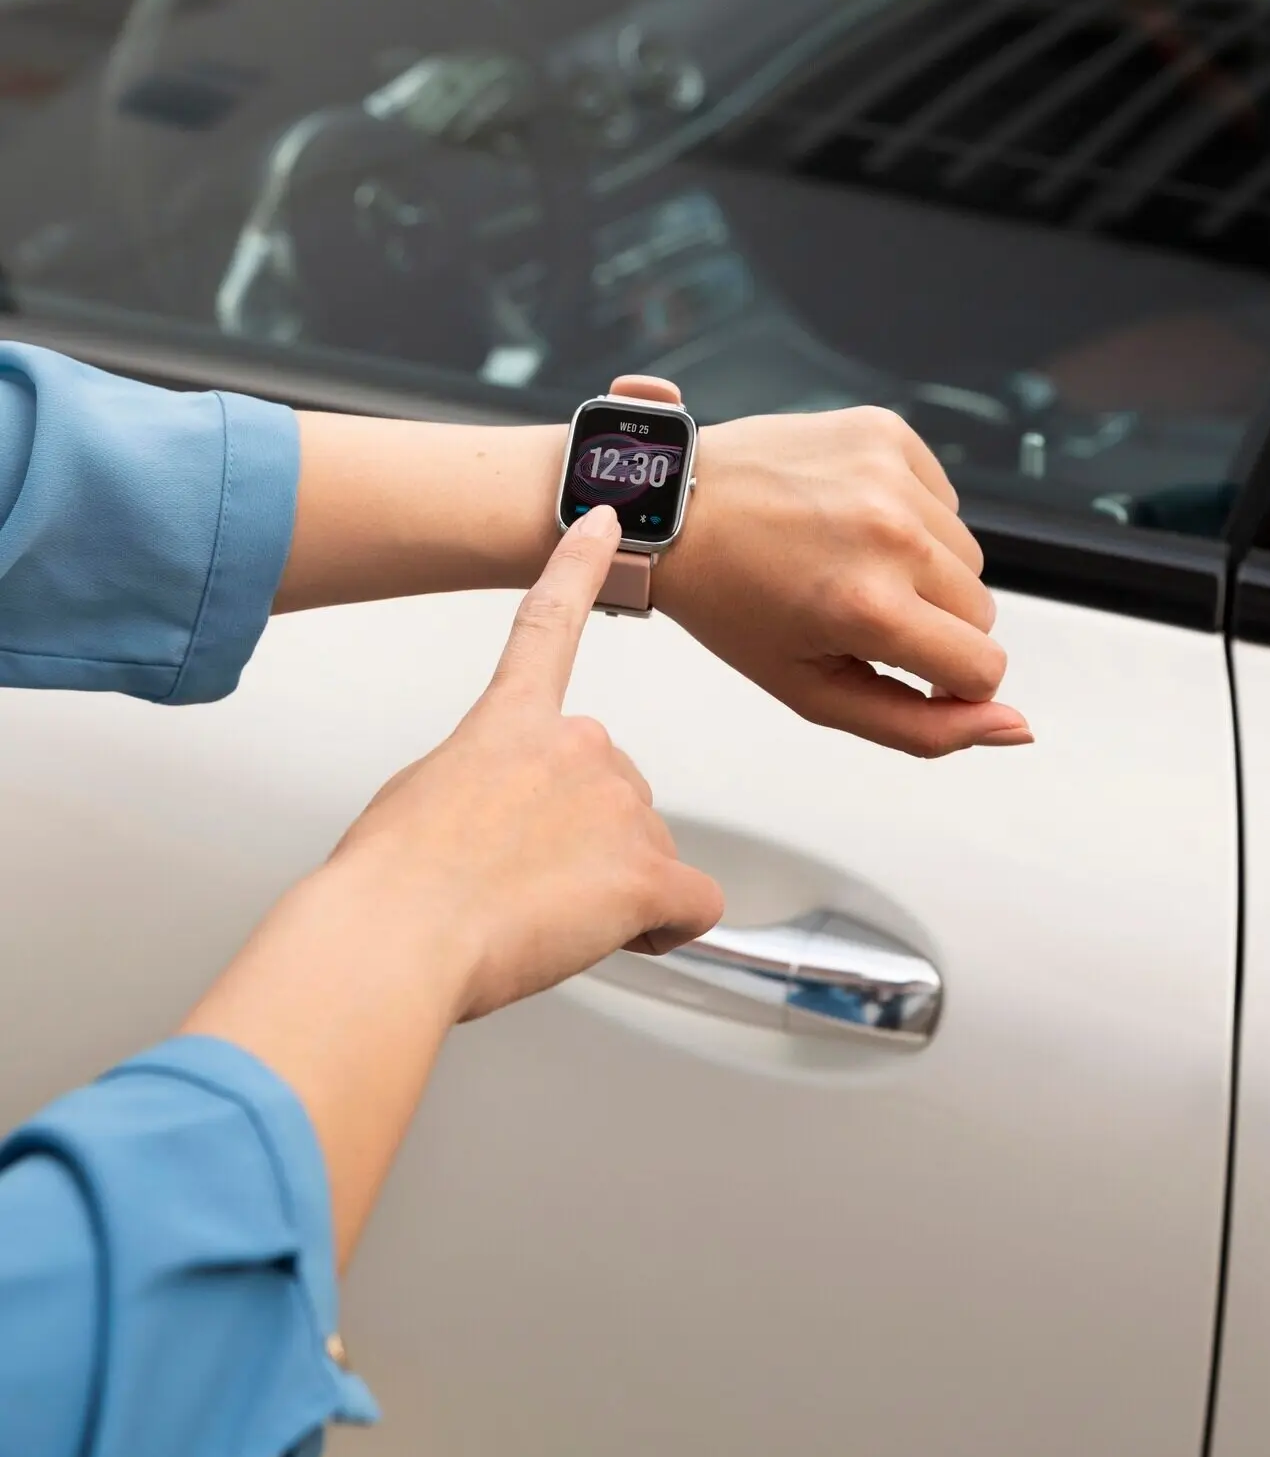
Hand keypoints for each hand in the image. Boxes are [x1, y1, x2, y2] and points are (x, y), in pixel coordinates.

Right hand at [331, 503, 723, 1023]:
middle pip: (614, 790)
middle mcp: (578, 745)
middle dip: (586, 842)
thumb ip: (481, 785)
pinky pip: (692, 904)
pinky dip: (664, 926)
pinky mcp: (646, 871)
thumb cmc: (391, 880)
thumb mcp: (420, 800)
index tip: (602, 521)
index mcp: (511, 721)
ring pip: (648, 852)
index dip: (579, 564)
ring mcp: (619, 806)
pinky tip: (617, 935)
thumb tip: (497, 825)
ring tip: (538, 918)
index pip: (550, 622)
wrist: (397, 934)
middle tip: (523, 886)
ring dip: (610, 891)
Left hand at [654, 407, 1030, 757]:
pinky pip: (943, 499)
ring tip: (846, 563)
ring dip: (923, 570)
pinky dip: (911, 517)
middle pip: (982, 611)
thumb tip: (1017, 727)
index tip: (895, 663)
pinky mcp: (887, 432)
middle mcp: (891, 534)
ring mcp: (891, 475)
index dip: (946, 680)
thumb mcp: (815, 691)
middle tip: (853, 612)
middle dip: (932, 626)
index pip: (984, 666)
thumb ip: (922, 726)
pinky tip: (847, 519)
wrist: (671, 508)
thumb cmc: (731, 605)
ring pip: (969, 555)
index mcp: (870, 607)